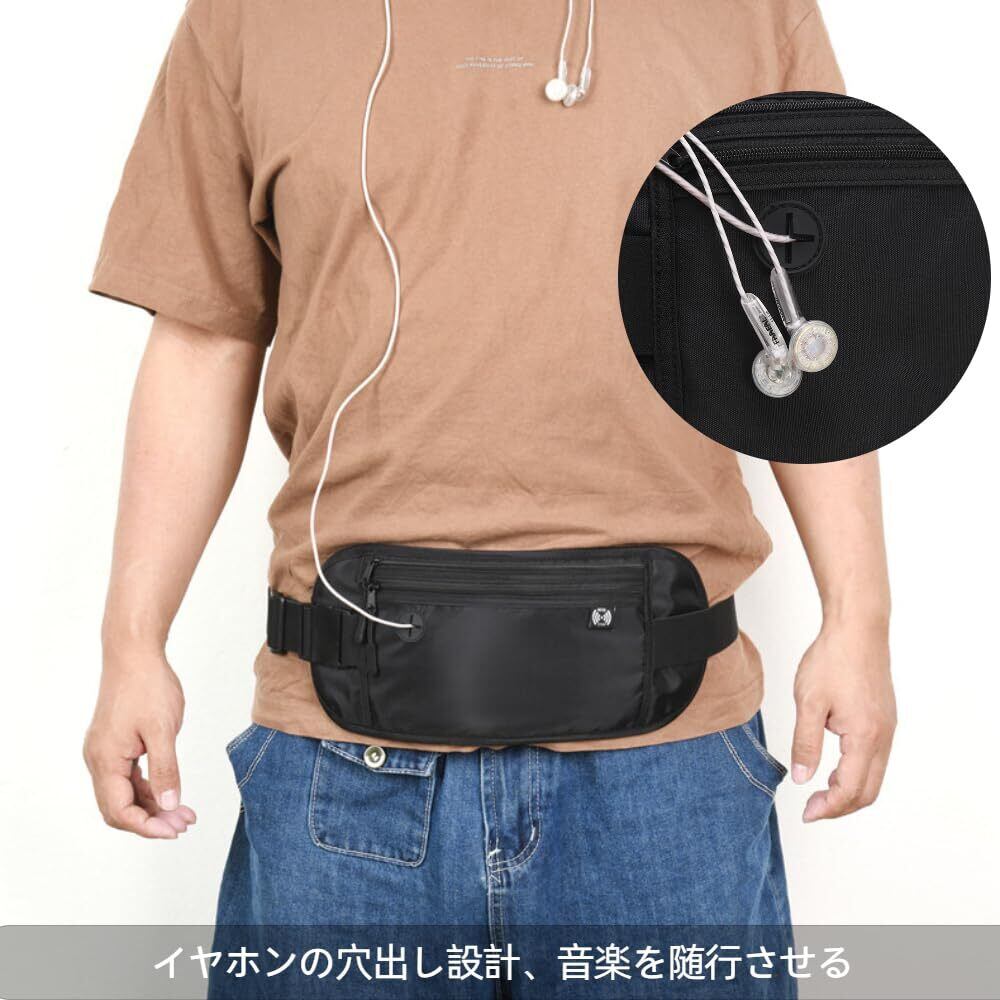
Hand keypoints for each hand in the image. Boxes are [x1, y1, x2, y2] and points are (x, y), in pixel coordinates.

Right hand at [83, 647, 195, 838]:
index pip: (119, 810)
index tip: (174, 830)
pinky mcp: (115, 744)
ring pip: (124, 793)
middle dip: (151, 820)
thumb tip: (170, 805)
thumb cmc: (147, 686)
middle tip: (183, 824)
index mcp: (106, 760)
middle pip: (119, 807)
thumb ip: (166, 770)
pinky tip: (170, 792)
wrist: (134, 654)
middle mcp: (99, 760)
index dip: (147, 826)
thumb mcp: (163, 730)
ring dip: (152, 805)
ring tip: (183, 813)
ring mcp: (105, 752)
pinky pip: (128, 777)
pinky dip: (148, 788)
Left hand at [791, 619, 895, 821]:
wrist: (858, 629)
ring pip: (874, 776)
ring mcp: (887, 728)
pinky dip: (856, 772)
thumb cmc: (833, 659)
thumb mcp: (808, 702)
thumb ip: (805, 743)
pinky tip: (834, 766)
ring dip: (849, 790)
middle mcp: (883, 737)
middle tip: (812, 809)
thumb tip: (802, 778)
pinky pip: (876, 758)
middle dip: (840, 806)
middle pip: (868, 791)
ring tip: (819, 790)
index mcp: (865, 736)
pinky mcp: (884, 719)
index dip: (828, 808)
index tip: (806, 813)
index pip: (850, 790)